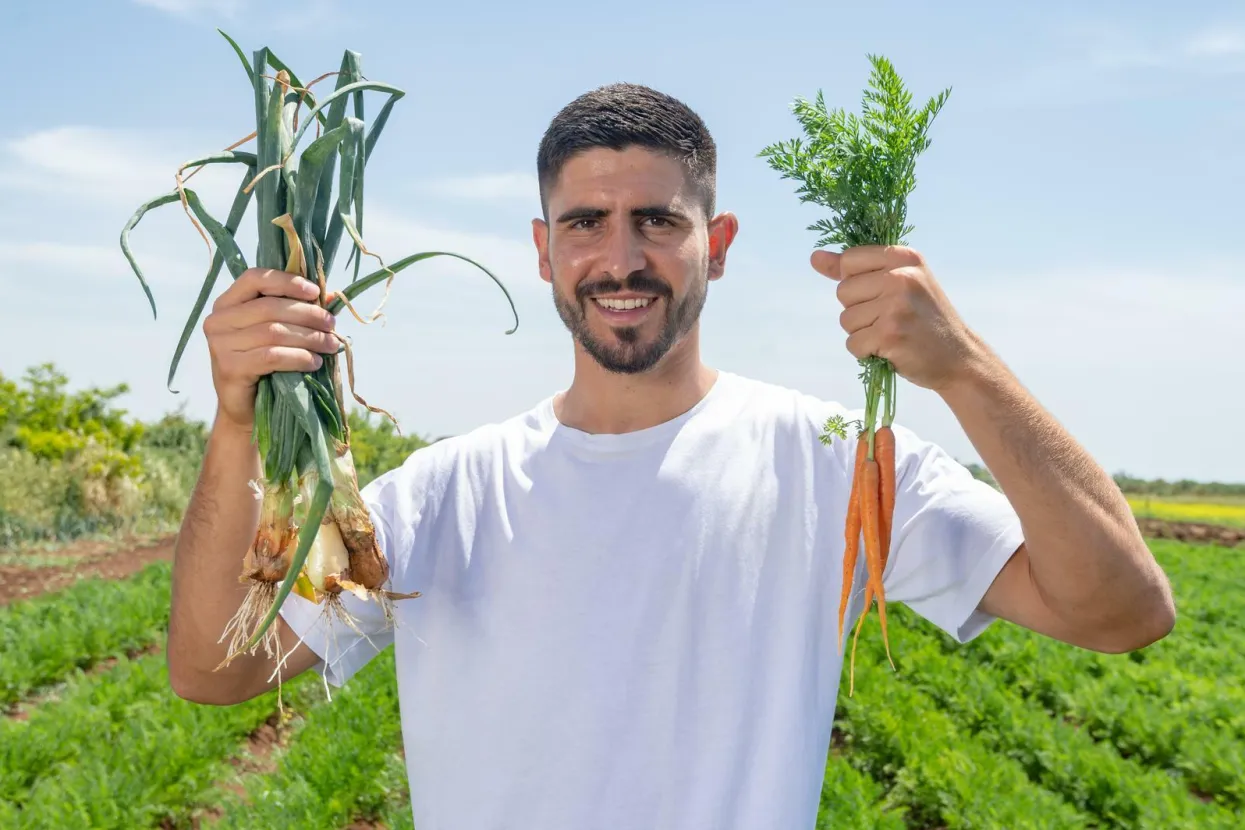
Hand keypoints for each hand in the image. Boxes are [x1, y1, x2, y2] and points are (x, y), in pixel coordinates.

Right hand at [202, 268, 339, 431]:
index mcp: (227, 303)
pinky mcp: (229, 368)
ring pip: (273, 332)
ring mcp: (220, 345)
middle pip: (269, 307)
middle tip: (332, 325)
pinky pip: (272, 356)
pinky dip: (299, 357)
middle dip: (308, 314)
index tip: (315, 292)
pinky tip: (315, 362)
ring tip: (330, 346)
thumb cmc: (265, 366)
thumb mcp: (278, 333)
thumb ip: (297, 311)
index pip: (255, 278)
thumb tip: (331, 295)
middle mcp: (218, 320)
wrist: (246, 408)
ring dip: (309, 338)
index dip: (287, 281)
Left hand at [811, 245, 980, 393]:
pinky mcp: (889, 334)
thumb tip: (814, 258)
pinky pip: (852, 343)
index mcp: (904, 257)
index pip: (849, 260)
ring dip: (862, 333)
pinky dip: (866, 352)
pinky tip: (890, 349)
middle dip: (859, 311)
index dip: (856, 282)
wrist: (960, 358)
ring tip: (892, 333)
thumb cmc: (924, 319)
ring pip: (845, 319)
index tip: (881, 295)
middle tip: (891, 319)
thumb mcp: (899, 283)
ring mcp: (895, 305)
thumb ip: (856, 270)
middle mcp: (901, 276)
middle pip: (843, 292)